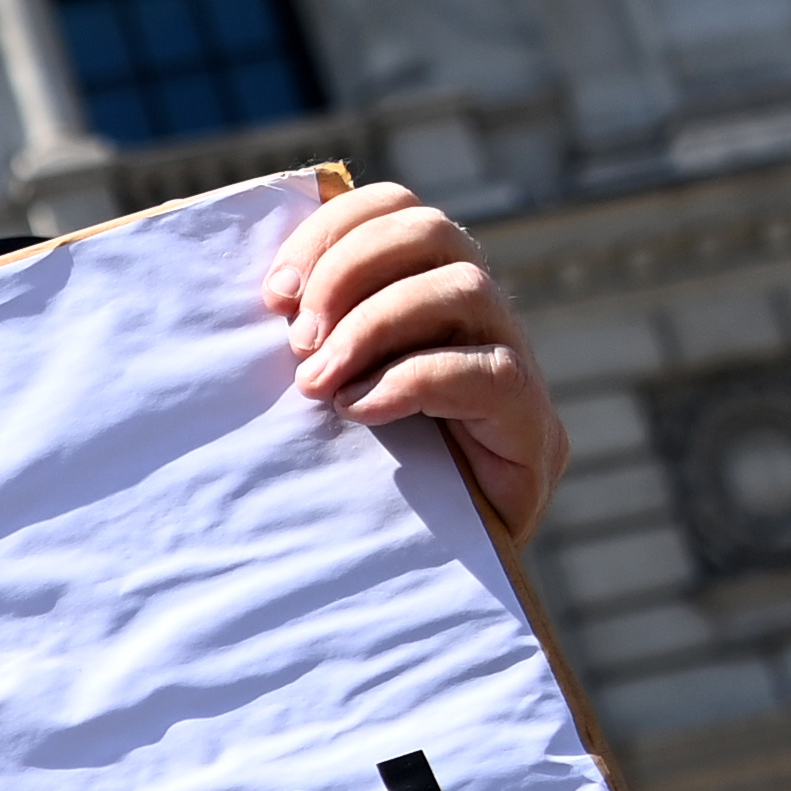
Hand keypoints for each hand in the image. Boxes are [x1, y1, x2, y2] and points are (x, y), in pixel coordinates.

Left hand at [265, 183, 567, 542]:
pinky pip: (487, 373)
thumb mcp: (320, 396)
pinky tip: (359, 412)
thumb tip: (258, 293)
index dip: (333, 230)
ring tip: (317, 383)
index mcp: (428, 295)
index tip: (274, 292)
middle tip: (297, 340)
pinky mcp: (533, 429)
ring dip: (372, 326)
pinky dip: (411, 382)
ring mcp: (516, 370)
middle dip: (349, 270)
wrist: (423, 581)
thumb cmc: (353, 485)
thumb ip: (305, 339)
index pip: (397, 210)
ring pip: (463, 288)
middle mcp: (481, 320)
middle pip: (433, 230)